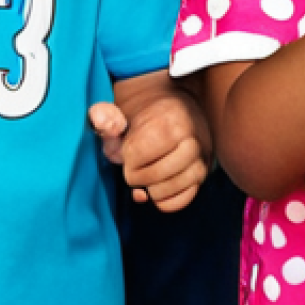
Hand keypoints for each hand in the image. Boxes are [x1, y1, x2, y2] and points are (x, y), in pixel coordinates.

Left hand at [93, 80, 210, 211]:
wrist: (173, 103)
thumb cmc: (142, 110)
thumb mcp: (121, 108)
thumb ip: (105, 117)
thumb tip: (101, 123)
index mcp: (169, 121)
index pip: (136, 154)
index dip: (125, 156)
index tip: (127, 147)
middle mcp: (191, 142)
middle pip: (153, 176)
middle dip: (136, 173)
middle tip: (135, 161)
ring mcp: (201, 160)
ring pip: (166, 191)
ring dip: (149, 187)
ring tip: (145, 171)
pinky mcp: (204, 175)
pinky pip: (180, 201)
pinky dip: (163, 199)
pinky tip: (155, 186)